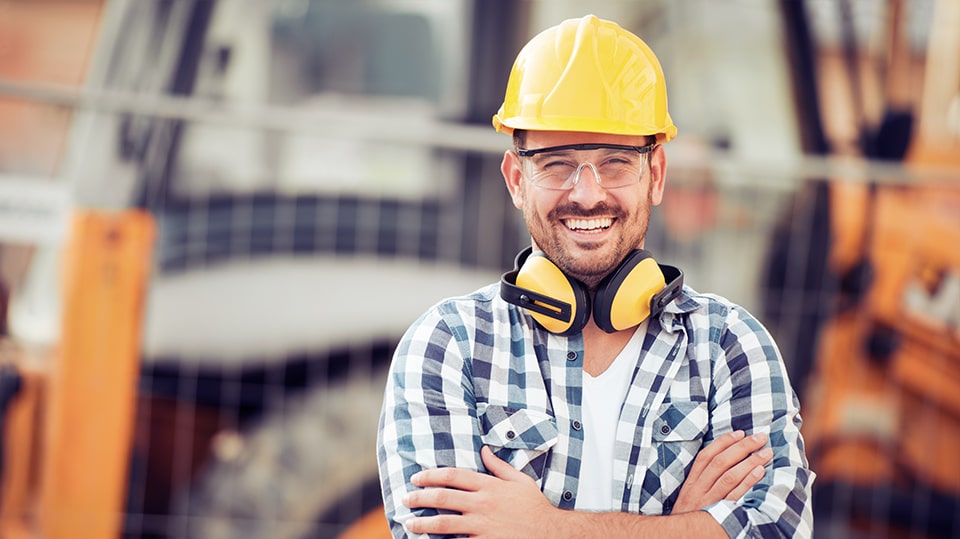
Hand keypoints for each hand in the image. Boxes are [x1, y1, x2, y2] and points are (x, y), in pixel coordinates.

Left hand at [402, 446, 557, 537]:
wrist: (551, 534)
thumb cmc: (535, 508)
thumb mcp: (520, 481)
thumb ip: (499, 466)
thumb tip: (484, 450)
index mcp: (489, 486)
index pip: (452, 475)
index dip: (430, 475)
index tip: (416, 478)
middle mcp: (483, 504)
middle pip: (443, 497)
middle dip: (419, 498)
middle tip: (405, 499)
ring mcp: (483, 525)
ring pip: (444, 523)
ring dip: (423, 523)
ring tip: (409, 523)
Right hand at [672, 430, 772, 513]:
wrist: (677, 537)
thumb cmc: (690, 516)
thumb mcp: (691, 496)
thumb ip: (703, 480)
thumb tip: (725, 461)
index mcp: (691, 482)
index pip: (706, 456)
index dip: (723, 442)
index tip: (740, 433)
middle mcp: (698, 489)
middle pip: (720, 462)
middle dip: (742, 447)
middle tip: (760, 438)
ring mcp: (708, 501)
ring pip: (729, 476)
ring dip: (749, 461)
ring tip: (766, 453)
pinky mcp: (718, 513)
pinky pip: (735, 495)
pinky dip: (748, 481)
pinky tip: (760, 472)